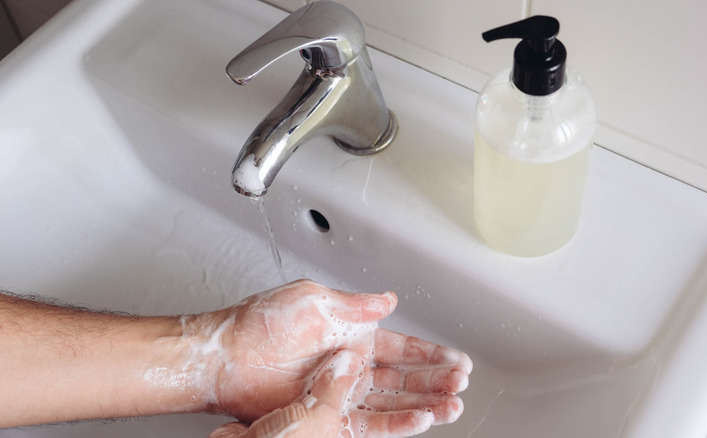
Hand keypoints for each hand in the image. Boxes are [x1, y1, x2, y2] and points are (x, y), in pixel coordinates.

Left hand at [184, 280, 471, 433]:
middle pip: (404, 377)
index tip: (454, 358)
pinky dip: (397, 422)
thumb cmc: (261, 323)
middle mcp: (349, 365)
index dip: (429, 353)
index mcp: (350, 334)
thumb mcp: (315, 299)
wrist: (228, 357)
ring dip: (425, 403)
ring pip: (394, 401)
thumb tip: (388, 298)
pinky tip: (419, 418)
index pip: (401, 347)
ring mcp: (340, 392)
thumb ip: (357, 304)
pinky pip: (370, 422)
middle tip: (461, 382)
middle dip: (436, 380)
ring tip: (452, 404)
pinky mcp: (328, 415)